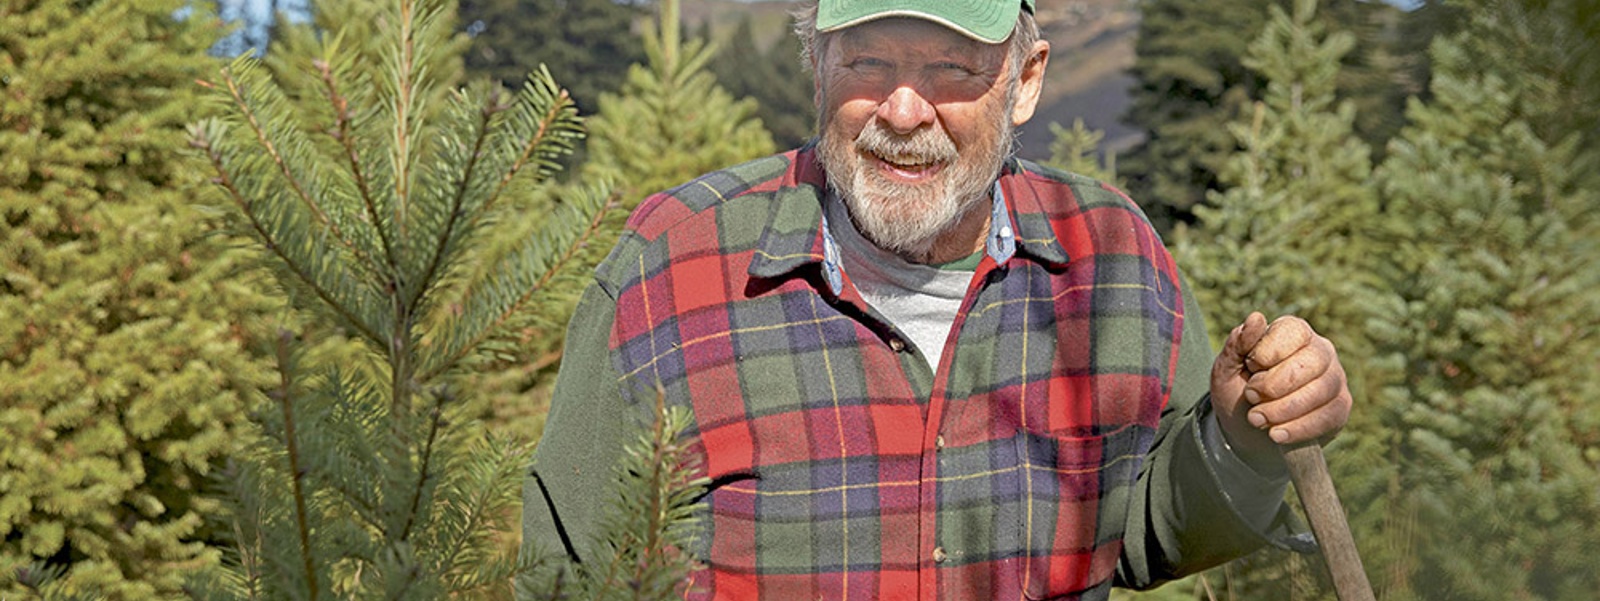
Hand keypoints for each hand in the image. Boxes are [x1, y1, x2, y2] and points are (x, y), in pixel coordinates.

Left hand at [1210, 312, 1351, 460]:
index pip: (1293, 331)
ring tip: (1257, 419)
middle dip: (1274, 385)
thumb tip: (1256, 318)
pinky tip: (1277, 435)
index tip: (1249, 367)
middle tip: (1251, 397)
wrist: (1248, 431)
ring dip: (1283, 410)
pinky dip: (1298, 428)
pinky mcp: (1340, 408)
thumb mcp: (1226, 368)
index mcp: (1293, 333)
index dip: (1269, 351)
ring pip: (1321, 390)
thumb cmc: (1238, 391)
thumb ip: (1237, 344)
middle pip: (1311, 362)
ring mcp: (1335, 379)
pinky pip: (1328, 416)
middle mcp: (1320, 351)